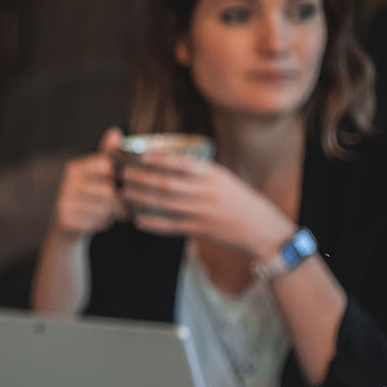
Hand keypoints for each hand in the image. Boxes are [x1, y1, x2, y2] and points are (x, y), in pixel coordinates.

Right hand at [49, 128, 126, 241]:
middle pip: (108, 190)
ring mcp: (63, 201)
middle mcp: (66, 182)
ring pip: (104, 208)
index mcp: (75, 167)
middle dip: (121, 202)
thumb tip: (115, 131)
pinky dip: (103, 224)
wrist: (66, 225)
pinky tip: (101, 222)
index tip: (125, 185)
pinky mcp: (64, 220)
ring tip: (114, 215)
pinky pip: (95, 222)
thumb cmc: (89, 197)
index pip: (107, 165)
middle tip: (127, 208)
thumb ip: (107, 155)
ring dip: (113, 214)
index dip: (121, 176)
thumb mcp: (97, 174)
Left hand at [118, 154, 295, 257]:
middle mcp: (208, 192)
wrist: (263, 230)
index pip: (184, 163)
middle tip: (123, 175)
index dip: (160, 159)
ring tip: (125, 193)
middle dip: (142, 179)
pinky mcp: (201, 229)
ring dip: (142, 198)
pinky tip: (139, 219)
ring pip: (165, 204)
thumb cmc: (242, 202)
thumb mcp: (226, 181)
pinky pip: (171, 226)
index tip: (141, 156)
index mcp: (215, 175)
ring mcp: (203, 212)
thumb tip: (173, 166)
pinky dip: (153, 223)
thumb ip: (202, 174)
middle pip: (168, 184)